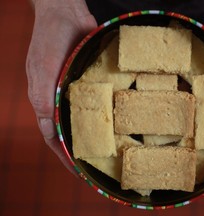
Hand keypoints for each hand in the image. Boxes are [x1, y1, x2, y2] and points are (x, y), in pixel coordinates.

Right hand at [26, 0, 96, 174]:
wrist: (66, 12)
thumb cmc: (49, 39)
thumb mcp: (42, 69)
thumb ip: (43, 97)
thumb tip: (48, 127)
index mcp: (46, 100)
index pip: (53, 136)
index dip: (64, 156)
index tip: (79, 172)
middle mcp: (61, 99)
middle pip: (71, 130)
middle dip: (83, 148)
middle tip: (99, 165)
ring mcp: (77, 90)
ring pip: (86, 117)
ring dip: (95, 133)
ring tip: (111, 148)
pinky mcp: (91, 80)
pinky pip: (99, 100)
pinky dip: (105, 112)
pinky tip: (118, 120)